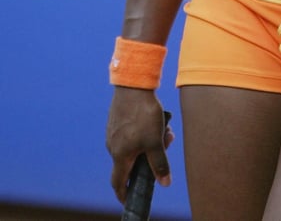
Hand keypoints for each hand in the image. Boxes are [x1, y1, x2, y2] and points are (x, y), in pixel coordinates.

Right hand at [106, 88, 173, 204]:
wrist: (133, 84)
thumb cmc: (143, 114)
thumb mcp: (155, 141)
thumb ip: (159, 163)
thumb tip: (165, 183)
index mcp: (120, 155)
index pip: (118, 182)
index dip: (123, 193)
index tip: (129, 199)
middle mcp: (113, 146)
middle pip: (130, 162)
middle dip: (148, 160)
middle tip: (164, 149)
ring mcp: (113, 132)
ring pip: (134, 145)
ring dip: (149, 143)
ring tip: (166, 132)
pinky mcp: (117, 120)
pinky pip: (131, 133)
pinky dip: (144, 133)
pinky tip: (158, 121)